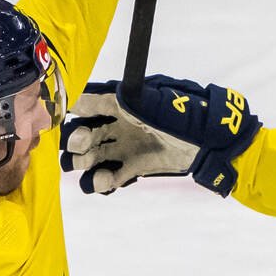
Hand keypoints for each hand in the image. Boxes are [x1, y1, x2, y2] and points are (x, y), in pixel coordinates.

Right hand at [61, 77, 260, 196]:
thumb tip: (91, 93)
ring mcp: (123, 147)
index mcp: (119, 102)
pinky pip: (106, 177)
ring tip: (94, 168)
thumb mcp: (156, 103)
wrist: (212, 142)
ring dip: (82, 163)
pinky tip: (106, 182)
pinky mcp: (132, 168)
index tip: (63, 118)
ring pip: (87, 157)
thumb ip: (124, 99)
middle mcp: (116, 124)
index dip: (68, 110)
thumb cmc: (186, 115)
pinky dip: (100, 182)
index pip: (83, 103)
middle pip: (78, 132)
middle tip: (86, 145)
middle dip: (74, 140)